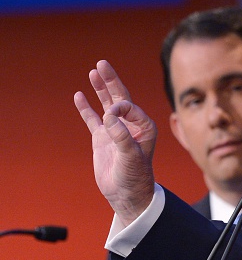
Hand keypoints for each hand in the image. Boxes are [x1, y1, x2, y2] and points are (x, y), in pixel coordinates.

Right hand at [74, 60, 156, 225]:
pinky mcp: (103, 139)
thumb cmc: (135, 176)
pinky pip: (93, 119)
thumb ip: (121, 135)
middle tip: (102, 64)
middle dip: (111, 80)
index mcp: (144, 126)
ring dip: (100, 89)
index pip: (128, 106)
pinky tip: (80, 95)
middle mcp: (131, 125)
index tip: (109, 117)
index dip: (118, 106)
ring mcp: (115, 130)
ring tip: (94, 72)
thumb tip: (108, 115)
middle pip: (119, 97)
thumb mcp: (131, 156)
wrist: (126, 195)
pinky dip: (86, 107)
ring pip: (107, 104)